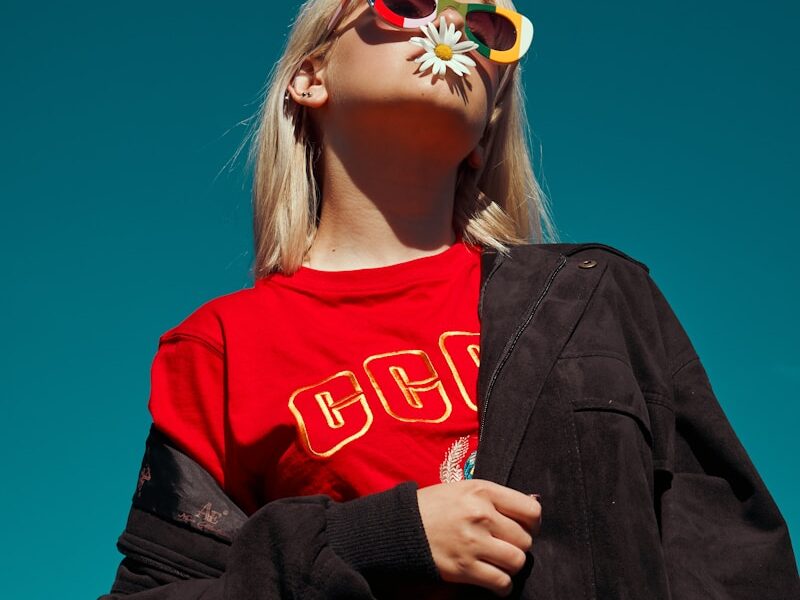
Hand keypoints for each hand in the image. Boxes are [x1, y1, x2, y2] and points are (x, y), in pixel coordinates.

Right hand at [417, 479, 541, 596]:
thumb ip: (496, 497)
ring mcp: (473, 543)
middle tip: (505, 544)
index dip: (532, 523)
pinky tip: (495, 579)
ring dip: (511, 564)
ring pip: (517, 561)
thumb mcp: (464, 489)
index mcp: (482, 491)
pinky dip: (502, 585)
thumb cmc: (434, 506)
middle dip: (518, 544)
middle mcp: (480, 515)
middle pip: (525, 539)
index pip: (531, 510)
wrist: (401, 527)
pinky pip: (501, 582)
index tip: (524, 527)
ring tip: (499, 561)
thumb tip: (533, 505)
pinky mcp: (464, 568)